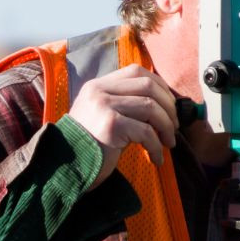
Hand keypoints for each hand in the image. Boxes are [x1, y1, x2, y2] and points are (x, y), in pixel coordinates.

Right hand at [65, 64, 178, 189]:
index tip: (169, 106)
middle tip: (175, 126)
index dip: (160, 86)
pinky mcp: (110, 126)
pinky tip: (157, 158)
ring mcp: (104, 107)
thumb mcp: (102, 116)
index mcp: (98, 85)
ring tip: (168, 142)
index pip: (137, 71)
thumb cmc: (89, 145)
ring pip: (150, 108)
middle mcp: (99, 91)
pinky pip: (145, 132)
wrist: (65, 168)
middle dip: (169, 107)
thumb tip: (165, 103)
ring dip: (166, 127)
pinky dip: (156, 146)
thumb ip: (123, 103)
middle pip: (148, 87)